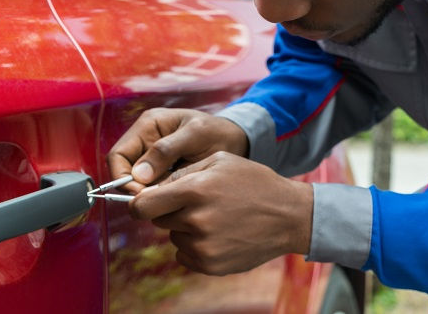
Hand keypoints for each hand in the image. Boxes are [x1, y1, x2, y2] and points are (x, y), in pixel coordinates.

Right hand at [107, 108, 248, 192]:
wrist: (237, 140)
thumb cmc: (218, 132)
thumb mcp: (196, 135)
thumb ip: (167, 150)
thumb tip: (139, 175)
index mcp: (149, 125)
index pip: (118, 154)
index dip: (122, 177)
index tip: (141, 195)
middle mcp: (145, 139)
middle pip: (124, 170)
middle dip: (136, 189)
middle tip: (158, 201)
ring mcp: (153, 156)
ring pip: (137, 182)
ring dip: (149, 193)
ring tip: (171, 198)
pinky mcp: (163, 171)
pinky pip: (152, 187)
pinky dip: (160, 194)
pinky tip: (176, 197)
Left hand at [130, 151, 312, 274]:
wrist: (288, 215)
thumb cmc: (253, 182)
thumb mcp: (219, 161)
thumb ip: (182, 172)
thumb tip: (150, 188)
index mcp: (194, 190)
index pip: (142, 206)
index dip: (139, 204)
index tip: (144, 203)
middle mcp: (195, 220)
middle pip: (159, 221)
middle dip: (171, 212)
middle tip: (197, 204)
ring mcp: (203, 246)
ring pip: (174, 237)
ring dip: (186, 229)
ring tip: (215, 217)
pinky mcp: (210, 265)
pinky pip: (185, 255)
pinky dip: (196, 246)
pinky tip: (219, 234)